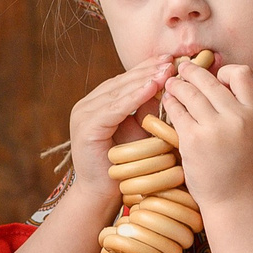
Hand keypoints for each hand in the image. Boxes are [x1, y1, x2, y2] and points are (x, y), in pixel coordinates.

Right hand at [65, 57, 184, 204]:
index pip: (123, 81)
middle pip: (120, 83)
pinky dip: (134, 97)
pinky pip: (114, 109)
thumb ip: (146, 107)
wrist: (102, 193)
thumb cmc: (123, 165)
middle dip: (147, 70)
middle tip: (170, 60)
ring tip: (165, 70)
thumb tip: (167, 84)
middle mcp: (85, 105)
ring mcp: (83, 115)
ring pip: (118, 93)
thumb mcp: (138, 130)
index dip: (146, 69)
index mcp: (95, 104)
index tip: (168, 59)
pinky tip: (152, 87)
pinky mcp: (86, 128)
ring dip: (143, 80)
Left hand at [160, 60, 252, 204]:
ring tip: (171, 84)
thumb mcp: (250, 132)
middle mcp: (236, 117)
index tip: (215, 77)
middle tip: (181, 69)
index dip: (226, 70)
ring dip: (176, 84)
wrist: (234, 200)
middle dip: (191, 71)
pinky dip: (169, 102)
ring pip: (189, 91)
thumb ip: (237, 109)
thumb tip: (214, 80)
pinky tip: (167, 103)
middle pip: (209, 79)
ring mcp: (214, 128)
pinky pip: (176, 111)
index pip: (243, 73)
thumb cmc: (239, 165)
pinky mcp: (193, 140)